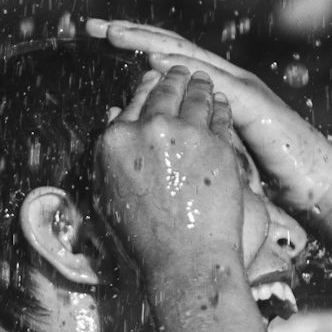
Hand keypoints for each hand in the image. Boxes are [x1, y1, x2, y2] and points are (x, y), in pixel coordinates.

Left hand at [88, 19, 331, 221]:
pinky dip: (184, 69)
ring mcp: (240, 87)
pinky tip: (155, 61)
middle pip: (169, 49)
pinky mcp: (253, 102)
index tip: (92, 42)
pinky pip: (212, 80)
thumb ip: (180, 141)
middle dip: (130, 34)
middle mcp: (224, 81)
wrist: (314, 188)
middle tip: (92, 26)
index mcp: (209, 94)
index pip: (162, 63)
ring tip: (115, 34)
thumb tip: (135, 131)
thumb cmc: (265, 179)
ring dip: (149, 42)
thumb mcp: (211, 158)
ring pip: (187, 57)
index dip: (129, 49)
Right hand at [95, 62, 249, 283]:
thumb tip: (115, 116)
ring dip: (201, 84)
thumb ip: (110, 154)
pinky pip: (220, 114)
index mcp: (115, 142)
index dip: (146, 88)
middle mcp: (147, 130)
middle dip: (174, 78)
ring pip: (196, 95)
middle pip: (165, 90)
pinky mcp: (216, 143)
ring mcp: (184, 134)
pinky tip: (222, 103)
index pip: (134, 101)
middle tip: (182, 72)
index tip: (154, 80)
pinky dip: (221, 106)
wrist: (184, 260)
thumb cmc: (142, 239)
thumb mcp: (109, 197)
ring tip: (204, 80)